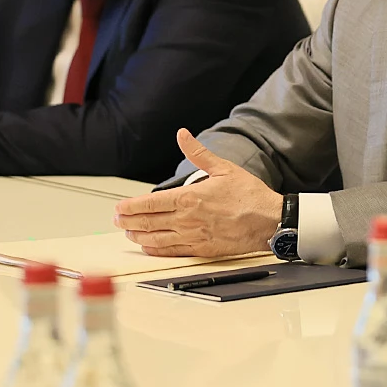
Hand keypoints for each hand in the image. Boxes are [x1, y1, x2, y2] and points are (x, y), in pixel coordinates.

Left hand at [112, 129, 280, 256]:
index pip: (149, 203)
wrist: (269, 221)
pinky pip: (171, 252)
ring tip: (128, 232)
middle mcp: (186, 219)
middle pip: (147, 222)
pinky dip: (155, 249)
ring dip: (138, 235)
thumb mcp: (224, 168)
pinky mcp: (201, 250)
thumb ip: (198, 153)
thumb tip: (183, 134)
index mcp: (189, 198)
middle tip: (117, 219)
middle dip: (128, 221)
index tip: (119, 207)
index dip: (130, 206)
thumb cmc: (249, 195)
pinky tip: (148, 246)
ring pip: (155, 239)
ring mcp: (193, 236)